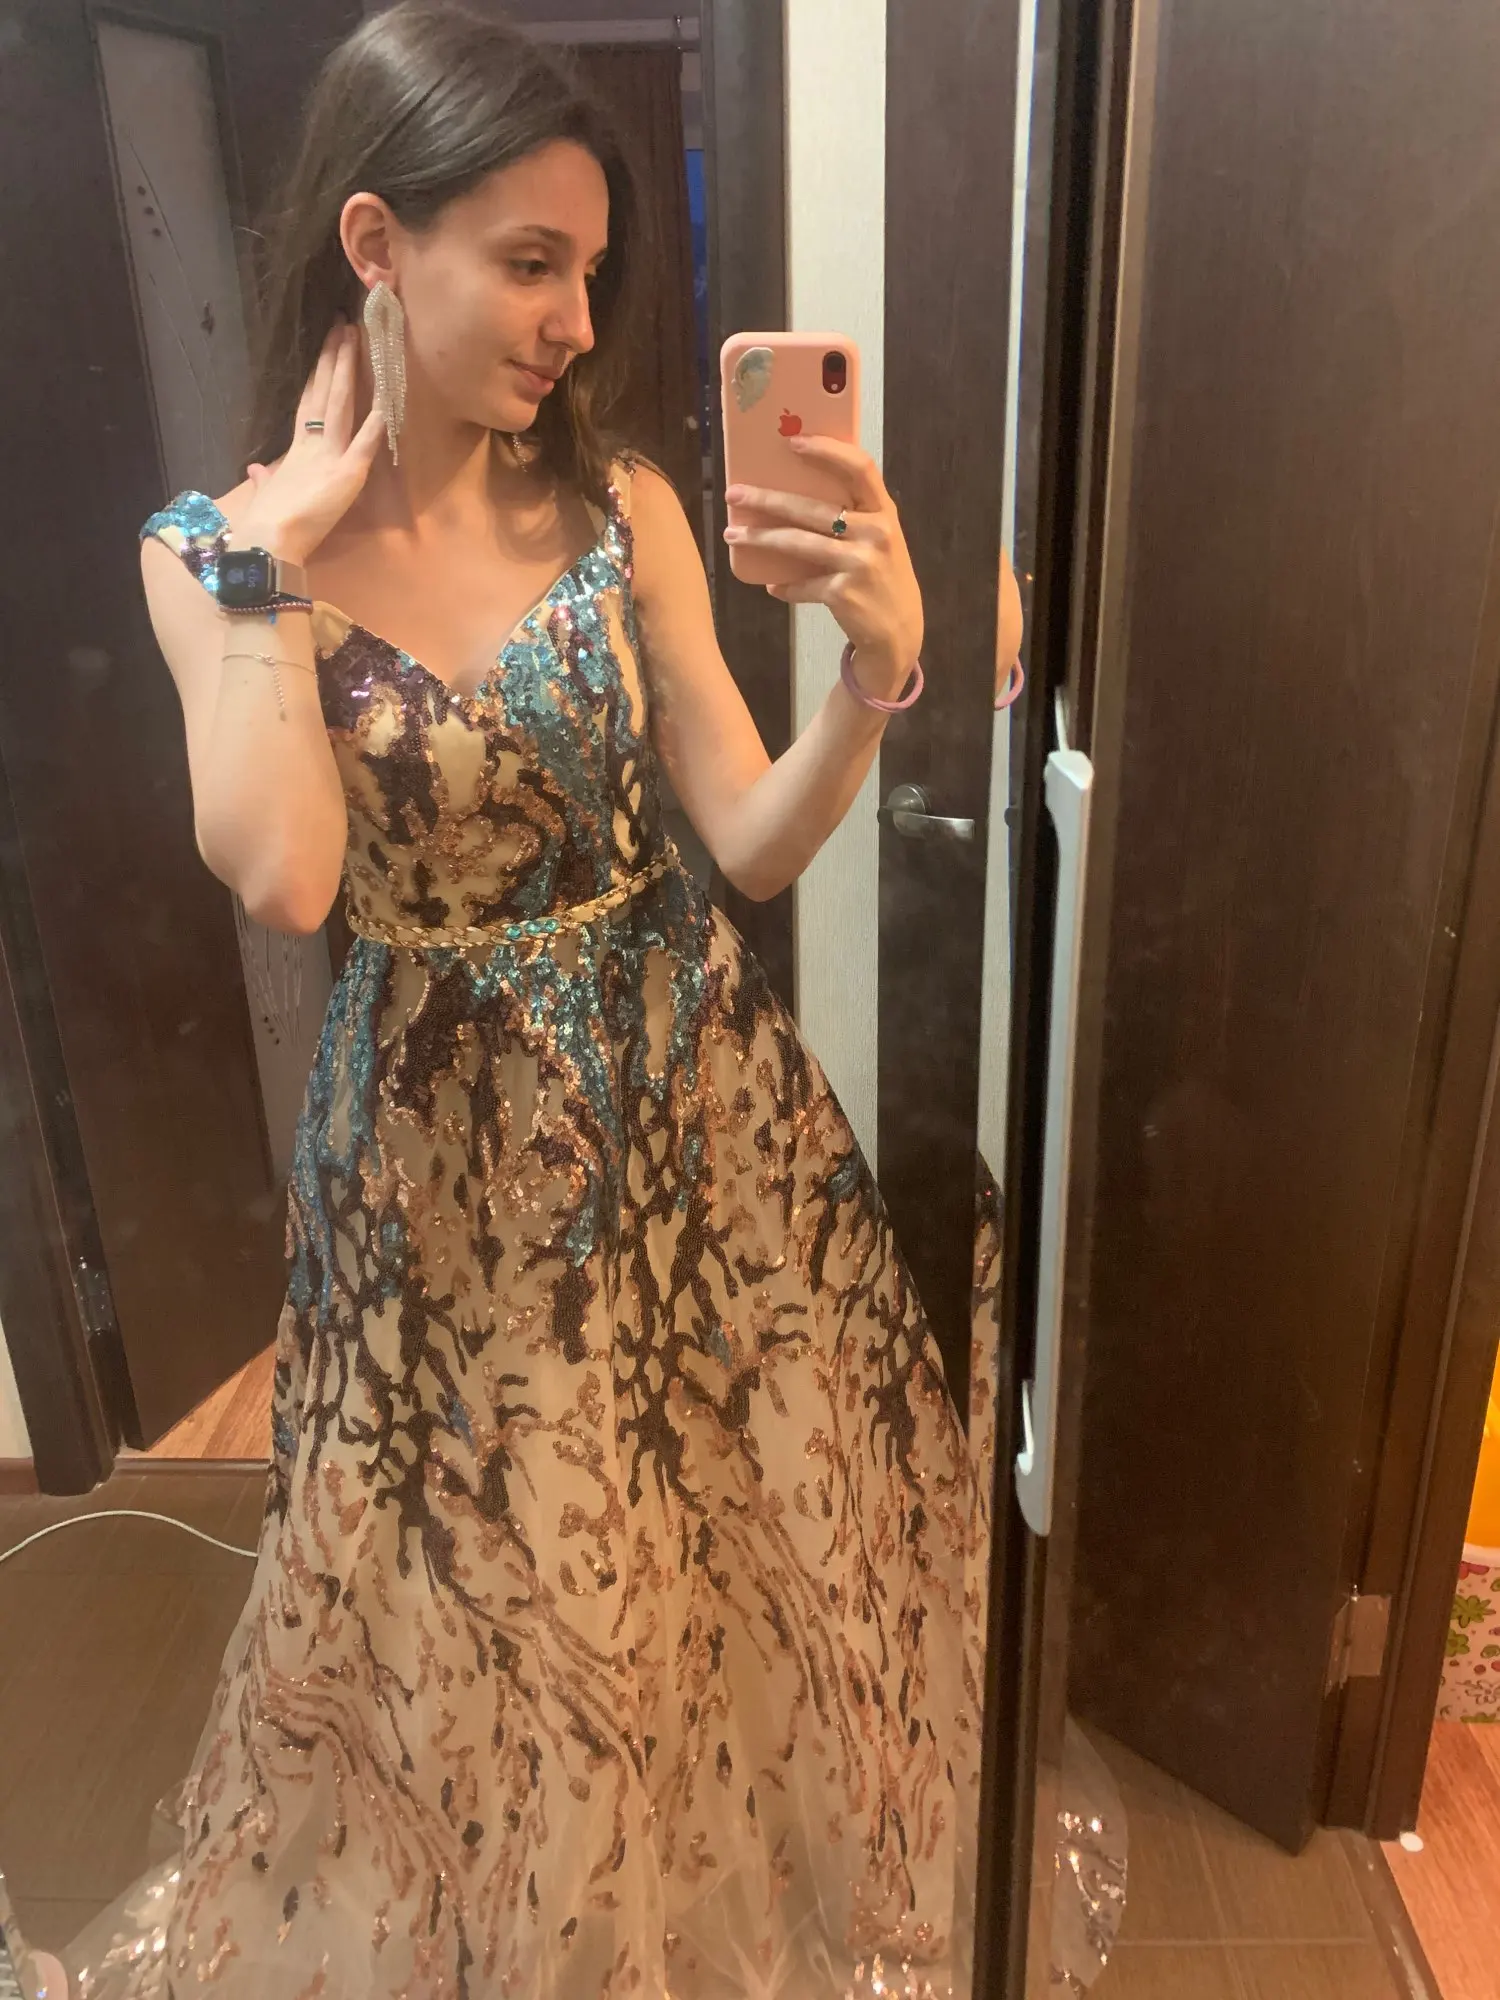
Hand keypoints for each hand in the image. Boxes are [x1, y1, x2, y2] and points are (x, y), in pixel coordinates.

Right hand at [239, 323, 385, 564]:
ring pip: (340, 404)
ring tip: (354, 339)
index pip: (309, 402)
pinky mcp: (346, 474)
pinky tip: (386, 400)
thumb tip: (256, 470)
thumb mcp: (265, 494)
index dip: (317, 373)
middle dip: (333, 358)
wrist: (268, 541)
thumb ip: (264, 478)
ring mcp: (329, 455)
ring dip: (347, 370)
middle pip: (324, 392)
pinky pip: (365, 444)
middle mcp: (312, 444)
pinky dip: (376, 423)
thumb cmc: (267, 522)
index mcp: (296, 450)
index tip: (324, 346)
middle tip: (342, 325)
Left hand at [724, 437, 923, 689]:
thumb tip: (792, 496)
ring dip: (760, 538)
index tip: (793, 441)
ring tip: (732, 534)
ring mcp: (859, 564)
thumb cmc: (881, 578)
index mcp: (884, 512)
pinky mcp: (843, 593)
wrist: (899, 632)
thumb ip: (853, 517)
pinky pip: (801, 585)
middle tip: (735, 494)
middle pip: (813, 508)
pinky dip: (784, 586)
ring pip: (798, 543)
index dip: (827, 451)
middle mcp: (875, 533)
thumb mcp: (879, 540)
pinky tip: (772, 586)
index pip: (860, 468)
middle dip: (768, 499)